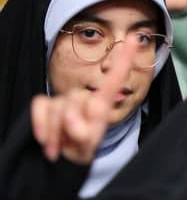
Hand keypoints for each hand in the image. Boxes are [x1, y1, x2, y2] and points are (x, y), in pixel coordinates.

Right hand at [31, 36, 136, 163]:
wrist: (62, 160)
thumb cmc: (79, 148)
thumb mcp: (87, 143)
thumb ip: (83, 132)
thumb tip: (71, 117)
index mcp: (101, 104)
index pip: (114, 79)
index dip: (123, 58)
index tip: (133, 38)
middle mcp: (84, 98)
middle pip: (75, 99)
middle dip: (71, 125)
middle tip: (72, 142)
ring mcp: (65, 100)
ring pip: (57, 106)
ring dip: (56, 132)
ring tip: (62, 144)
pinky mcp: (47, 103)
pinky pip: (40, 105)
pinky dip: (41, 125)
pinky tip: (46, 139)